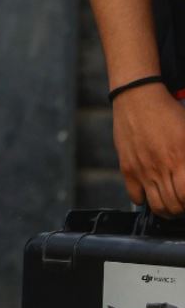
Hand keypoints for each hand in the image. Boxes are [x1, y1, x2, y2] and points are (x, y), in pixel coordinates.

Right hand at [113, 83, 184, 214]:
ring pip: (157, 206)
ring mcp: (143, 169)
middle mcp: (162, 167)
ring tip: (171, 203)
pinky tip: (151, 191)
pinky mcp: (127, 168)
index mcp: (181, 158)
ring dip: (167, 210)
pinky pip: (135, 197)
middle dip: (182, 208)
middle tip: (183, 201)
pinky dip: (144, 200)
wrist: (138, 98)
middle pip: (174, 205)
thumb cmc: (169, 113)